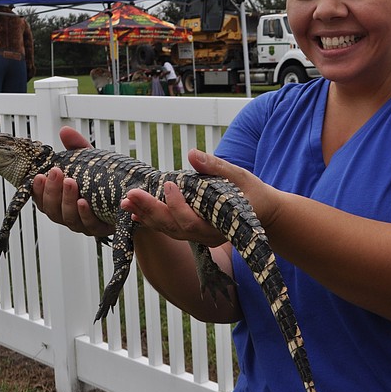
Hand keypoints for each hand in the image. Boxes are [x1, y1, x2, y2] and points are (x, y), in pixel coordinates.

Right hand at [31, 126, 112, 236]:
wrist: (132, 198)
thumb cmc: (104, 180)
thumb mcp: (90, 162)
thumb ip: (77, 148)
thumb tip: (65, 131)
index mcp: (60, 201)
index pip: (42, 199)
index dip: (37, 190)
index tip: (39, 175)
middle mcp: (68, 214)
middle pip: (52, 210)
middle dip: (52, 191)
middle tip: (57, 173)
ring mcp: (83, 224)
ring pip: (68, 218)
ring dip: (67, 200)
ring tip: (71, 182)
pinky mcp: (101, 230)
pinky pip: (89, 225)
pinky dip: (85, 214)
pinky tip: (84, 202)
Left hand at [121, 149, 283, 246]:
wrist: (264, 212)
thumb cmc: (254, 192)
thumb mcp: (240, 176)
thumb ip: (216, 166)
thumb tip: (191, 154)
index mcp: (219, 225)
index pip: (191, 222)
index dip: (176, 205)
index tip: (168, 183)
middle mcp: (207, 237)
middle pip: (173, 228)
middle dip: (150, 211)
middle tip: (130, 195)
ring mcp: (199, 237)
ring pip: (168, 230)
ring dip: (146, 215)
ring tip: (126, 202)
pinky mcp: (193, 232)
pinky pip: (170, 229)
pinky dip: (152, 220)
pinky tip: (135, 212)